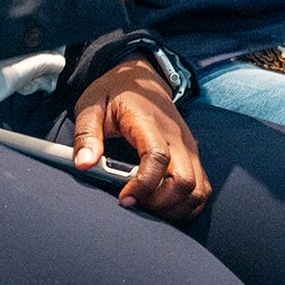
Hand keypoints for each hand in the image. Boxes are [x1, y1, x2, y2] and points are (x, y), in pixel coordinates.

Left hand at [72, 57, 209, 221]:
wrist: (143, 76)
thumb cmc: (115, 92)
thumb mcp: (91, 104)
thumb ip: (86, 133)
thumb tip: (84, 164)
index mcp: (149, 122)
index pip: (157, 157)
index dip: (143, 185)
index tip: (124, 198)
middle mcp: (176, 136)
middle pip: (185, 181)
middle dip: (160, 203)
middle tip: (134, 205)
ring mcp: (189, 147)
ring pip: (198, 190)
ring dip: (175, 207)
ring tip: (147, 206)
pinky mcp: (193, 156)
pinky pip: (201, 189)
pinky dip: (186, 204)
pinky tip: (163, 204)